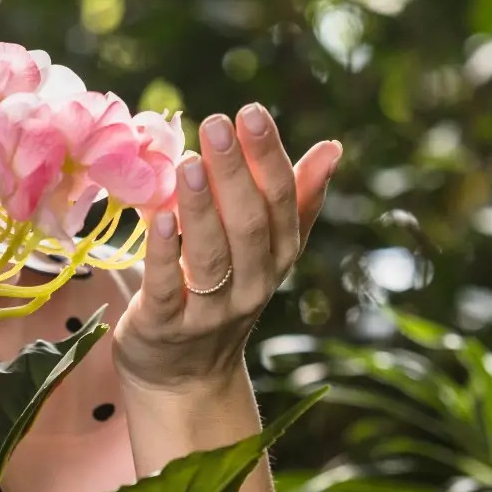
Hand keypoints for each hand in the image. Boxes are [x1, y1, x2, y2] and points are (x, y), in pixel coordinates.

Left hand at [113, 103, 340, 393]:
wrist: (184, 378)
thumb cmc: (222, 294)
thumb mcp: (263, 250)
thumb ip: (294, 199)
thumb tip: (332, 147)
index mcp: (277, 256)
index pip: (281, 202)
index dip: (269, 157)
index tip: (251, 112)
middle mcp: (253, 284)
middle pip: (249, 224)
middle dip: (235, 172)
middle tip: (217, 122)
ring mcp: (211, 311)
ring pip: (212, 255)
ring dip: (201, 206)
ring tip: (189, 160)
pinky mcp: (166, 327)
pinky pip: (168, 288)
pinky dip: (165, 253)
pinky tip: (158, 217)